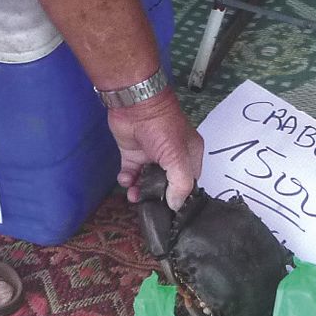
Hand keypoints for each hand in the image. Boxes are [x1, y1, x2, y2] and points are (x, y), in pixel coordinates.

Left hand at [109, 92, 202, 209]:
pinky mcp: (133, 155)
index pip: (189, 182)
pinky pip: (131, 174)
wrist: (134, 106)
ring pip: (147, 181)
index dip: (180, 196)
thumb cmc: (161, 126)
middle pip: (166, 184)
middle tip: (149, 206)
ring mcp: (151, 156)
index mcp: (189, 155)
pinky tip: (126, 179)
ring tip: (134, 196)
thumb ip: (180, 184)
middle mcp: (171, 157)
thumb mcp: (177, 157)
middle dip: (157, 196)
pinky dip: (127, 180)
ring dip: (140, 191)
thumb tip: (175, 205)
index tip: (170, 209)